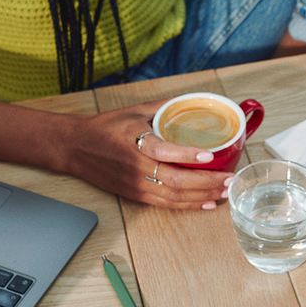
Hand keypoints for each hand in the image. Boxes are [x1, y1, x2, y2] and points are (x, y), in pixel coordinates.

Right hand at [59, 101, 233, 208]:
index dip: (188, 154)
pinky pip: (167, 204)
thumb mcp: (134, 111)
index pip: (164, 151)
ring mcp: (136, 184)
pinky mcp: (136, 196)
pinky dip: (190, 205)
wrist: (75, 147)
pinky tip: (207, 203)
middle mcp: (136, 167)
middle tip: (230, 178)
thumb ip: (164, 108)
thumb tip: (192, 101)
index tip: (210, 155)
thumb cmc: (106, 127)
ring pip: (175, 195)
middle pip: (176, 180)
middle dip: (207, 182)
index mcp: (135, 142)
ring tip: (225, 191)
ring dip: (203, 196)